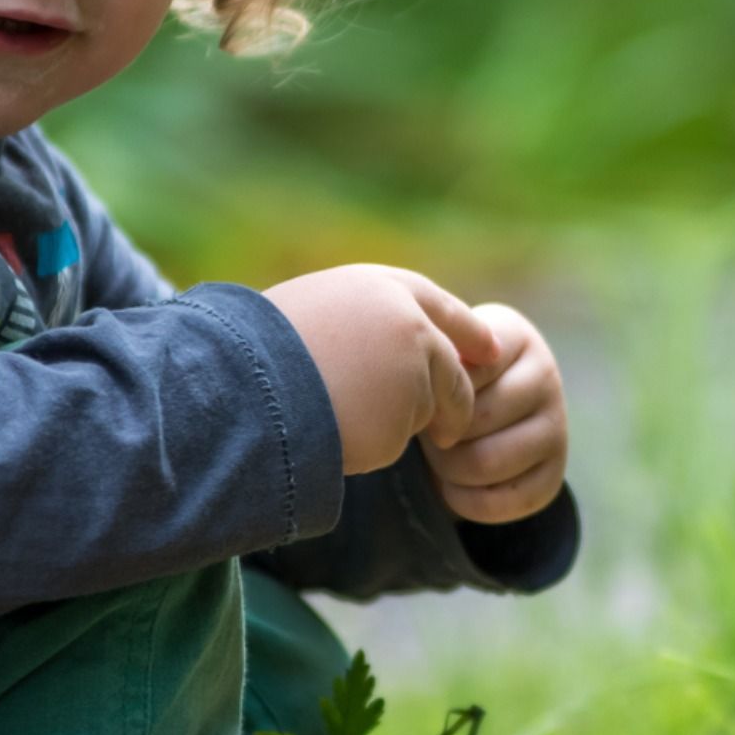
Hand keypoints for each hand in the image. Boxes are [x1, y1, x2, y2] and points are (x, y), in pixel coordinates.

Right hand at [263, 264, 500, 475]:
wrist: (244, 388)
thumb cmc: (257, 350)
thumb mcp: (311, 314)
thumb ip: (359, 324)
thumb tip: (386, 350)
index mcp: (379, 288)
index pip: (438, 306)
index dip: (466, 329)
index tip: (491, 350)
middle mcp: (406, 325)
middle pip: (447, 367)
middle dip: (452, 399)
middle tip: (451, 431)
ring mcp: (410, 373)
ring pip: (423, 409)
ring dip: (395, 423)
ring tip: (339, 412)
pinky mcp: (404, 418)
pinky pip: (397, 440)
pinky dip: (373, 445)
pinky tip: (337, 431)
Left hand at [417, 302, 567, 524]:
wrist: (478, 407)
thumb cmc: (449, 374)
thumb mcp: (441, 348)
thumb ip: (432, 352)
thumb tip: (420, 382)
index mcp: (516, 337)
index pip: (467, 369)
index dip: (435, 392)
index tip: (422, 394)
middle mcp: (546, 377)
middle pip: (475, 419)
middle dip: (437, 436)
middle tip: (425, 434)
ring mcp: (556, 425)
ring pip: (487, 462)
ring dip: (447, 470)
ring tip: (437, 457)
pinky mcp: (554, 472)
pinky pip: (504, 501)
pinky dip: (466, 501)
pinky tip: (452, 486)